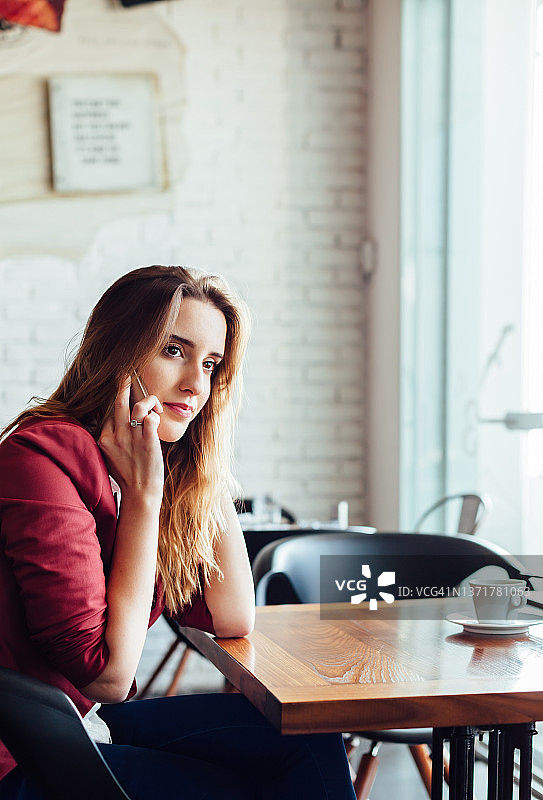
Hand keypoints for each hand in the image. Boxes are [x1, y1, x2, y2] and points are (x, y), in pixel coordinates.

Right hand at [98, 377, 163, 502]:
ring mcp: (132, 439)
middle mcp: (116, 436)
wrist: (140, 494)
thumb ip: (110, 439)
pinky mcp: (148, 443)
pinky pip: (151, 418)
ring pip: (138, 406)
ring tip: (154, 404)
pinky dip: (155, 414)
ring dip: (149, 401)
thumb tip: (112, 424)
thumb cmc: (128, 476)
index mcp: (104, 439)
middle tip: (128, 373)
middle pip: (119, 403)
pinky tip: (157, 417)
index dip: (119, 403)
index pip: (110, 412)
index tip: (124, 395)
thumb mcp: (110, 456)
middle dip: (123, 384)